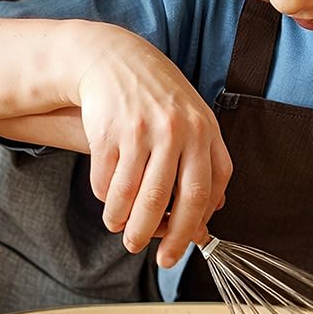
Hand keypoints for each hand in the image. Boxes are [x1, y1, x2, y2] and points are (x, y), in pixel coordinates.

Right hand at [75, 28, 231, 266]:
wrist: (114, 58)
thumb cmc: (158, 98)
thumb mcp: (192, 122)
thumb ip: (203, 166)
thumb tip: (204, 222)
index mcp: (205, 132)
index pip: (207, 191)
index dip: (195, 226)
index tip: (184, 246)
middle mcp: (177, 131)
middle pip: (169, 201)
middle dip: (159, 237)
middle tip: (150, 255)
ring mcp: (142, 131)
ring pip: (134, 197)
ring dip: (125, 224)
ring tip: (121, 231)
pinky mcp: (110, 132)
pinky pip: (106, 182)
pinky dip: (105, 200)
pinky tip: (108, 204)